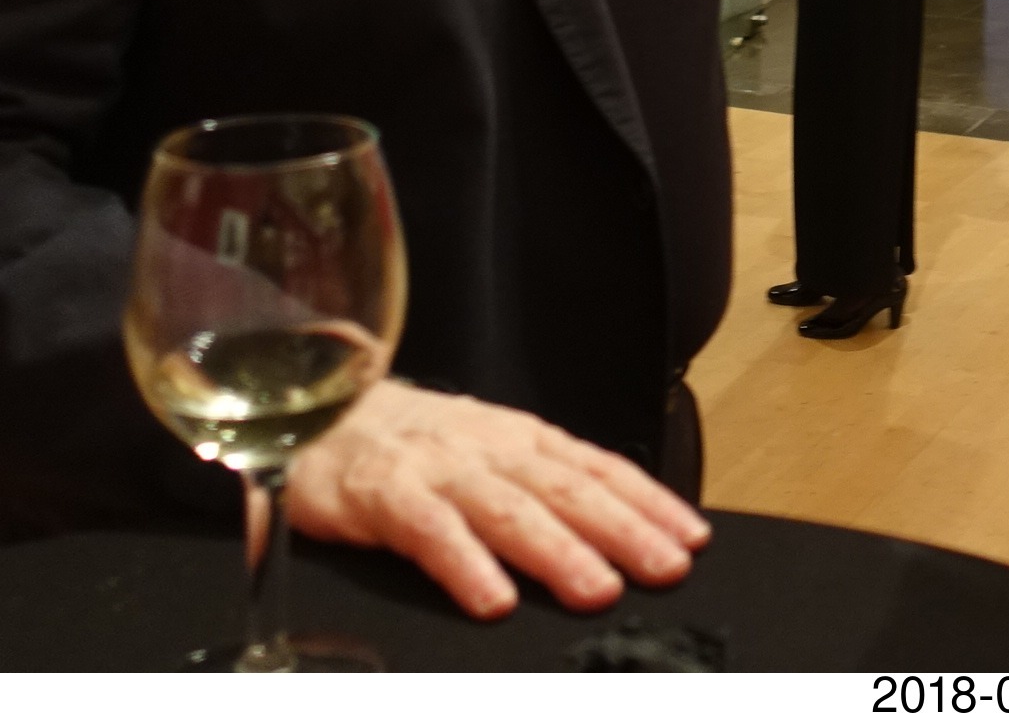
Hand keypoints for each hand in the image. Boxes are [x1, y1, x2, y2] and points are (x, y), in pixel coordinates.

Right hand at [286, 379, 709, 619]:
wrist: (317, 409)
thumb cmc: (408, 443)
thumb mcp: (484, 451)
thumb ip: (538, 484)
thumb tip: (612, 529)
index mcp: (519, 439)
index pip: (598, 468)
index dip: (648, 502)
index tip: (691, 536)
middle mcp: (488, 449)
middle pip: (567, 490)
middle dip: (624, 530)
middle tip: (668, 567)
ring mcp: (438, 470)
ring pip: (510, 511)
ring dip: (559, 551)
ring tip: (599, 589)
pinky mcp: (383, 495)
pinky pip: (430, 533)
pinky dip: (465, 566)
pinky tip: (493, 599)